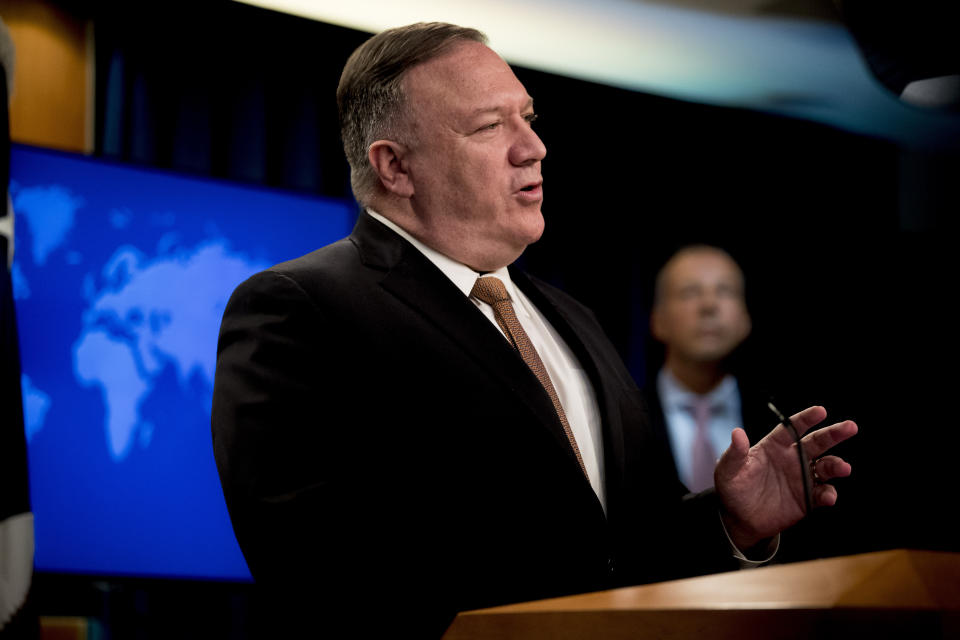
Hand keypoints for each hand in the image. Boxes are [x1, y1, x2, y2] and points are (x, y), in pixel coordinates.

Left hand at [715, 406, 857, 549]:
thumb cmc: (733, 487)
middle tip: (851, 427)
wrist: (739, 518)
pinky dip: (828, 494)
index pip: (792, 428)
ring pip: (825, 467)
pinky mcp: (807, 499)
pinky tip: (828, 496)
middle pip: (817, 442)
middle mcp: (792, 458)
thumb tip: (737, 433)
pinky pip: (822, 493)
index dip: (806, 419)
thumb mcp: (728, 469)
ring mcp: (802, 478)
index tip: (820, 411)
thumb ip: (735, 452)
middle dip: (834, 434)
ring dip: (836, 466)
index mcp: (774, 446)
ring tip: (844, 468)